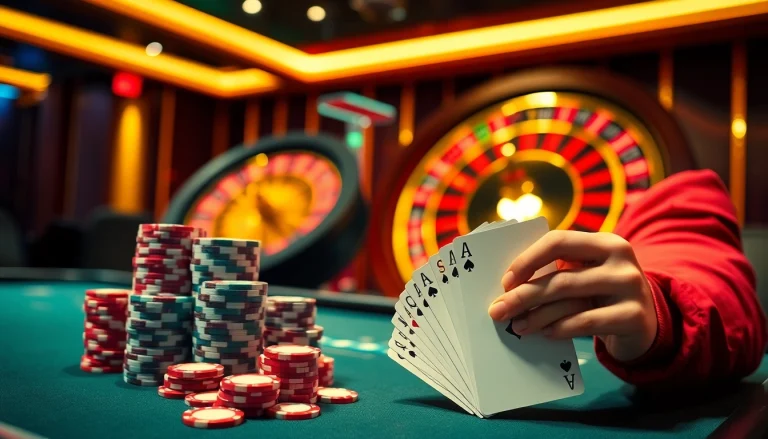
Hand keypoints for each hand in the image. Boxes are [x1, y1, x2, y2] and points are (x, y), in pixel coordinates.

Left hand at [487, 230, 657, 362]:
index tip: (505, 281)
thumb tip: (508, 288)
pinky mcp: (634, 316)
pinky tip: (544, 333)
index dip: (527, 259)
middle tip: (497, 311)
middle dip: (523, 295)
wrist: (646, 322)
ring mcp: (631, 287)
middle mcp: (621, 260)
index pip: (558, 241)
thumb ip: (558, 271)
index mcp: (605, 241)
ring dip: (536, 315)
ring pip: (570, 300)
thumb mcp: (586, 274)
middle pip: (560, 276)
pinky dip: (560, 328)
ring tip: (516, 326)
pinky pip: (586, 322)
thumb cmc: (602, 294)